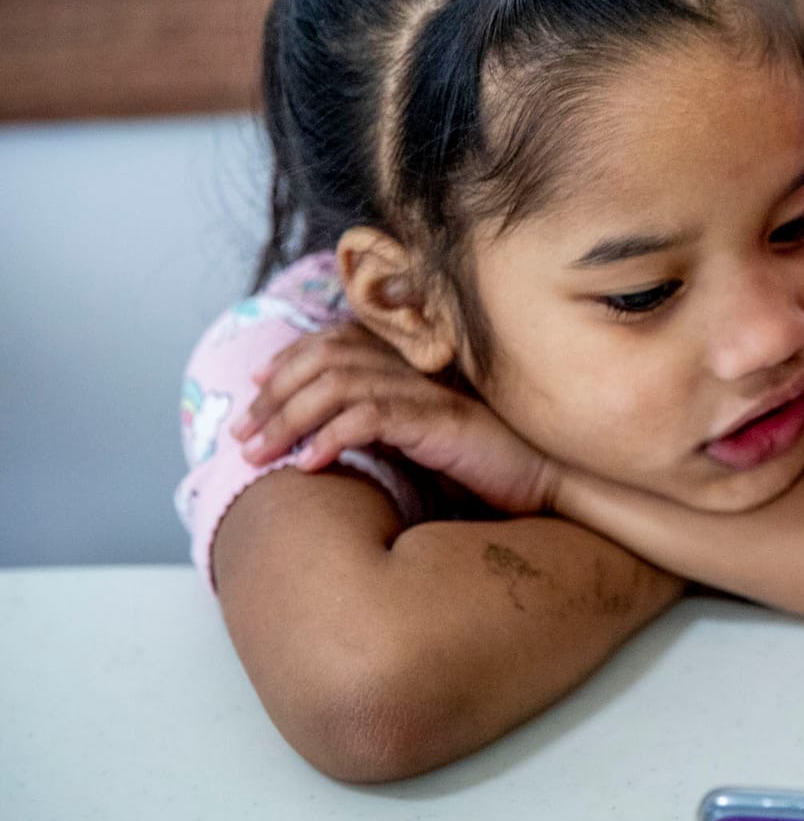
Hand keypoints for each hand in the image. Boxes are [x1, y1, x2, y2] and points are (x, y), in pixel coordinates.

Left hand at [231, 322, 557, 516]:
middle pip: (321, 359)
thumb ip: (382, 422)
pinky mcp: (436, 421)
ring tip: (259, 455)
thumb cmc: (486, 463)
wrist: (546, 477)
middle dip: (271, 397)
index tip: (253, 393)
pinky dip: (331, 438)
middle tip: (240, 435)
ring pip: (334, 386)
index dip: (285, 361)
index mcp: (408, 365)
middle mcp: (412, 369)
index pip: (331, 342)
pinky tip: (310, 465)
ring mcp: (424, 393)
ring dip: (287, 420)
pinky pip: (369, 418)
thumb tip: (324, 436)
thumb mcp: (422, 436)